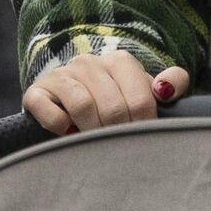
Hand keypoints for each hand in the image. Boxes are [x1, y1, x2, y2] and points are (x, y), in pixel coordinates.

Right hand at [22, 51, 190, 135]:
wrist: (70, 97)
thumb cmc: (118, 98)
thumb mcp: (146, 89)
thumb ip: (173, 82)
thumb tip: (166, 90)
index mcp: (121, 61)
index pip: (141, 100)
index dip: (144, 127)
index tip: (142, 140)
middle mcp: (90, 63)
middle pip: (113, 107)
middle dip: (119, 134)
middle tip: (120, 149)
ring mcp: (62, 75)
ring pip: (83, 106)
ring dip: (92, 132)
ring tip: (97, 143)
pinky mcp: (37, 92)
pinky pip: (49, 111)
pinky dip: (60, 126)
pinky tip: (68, 132)